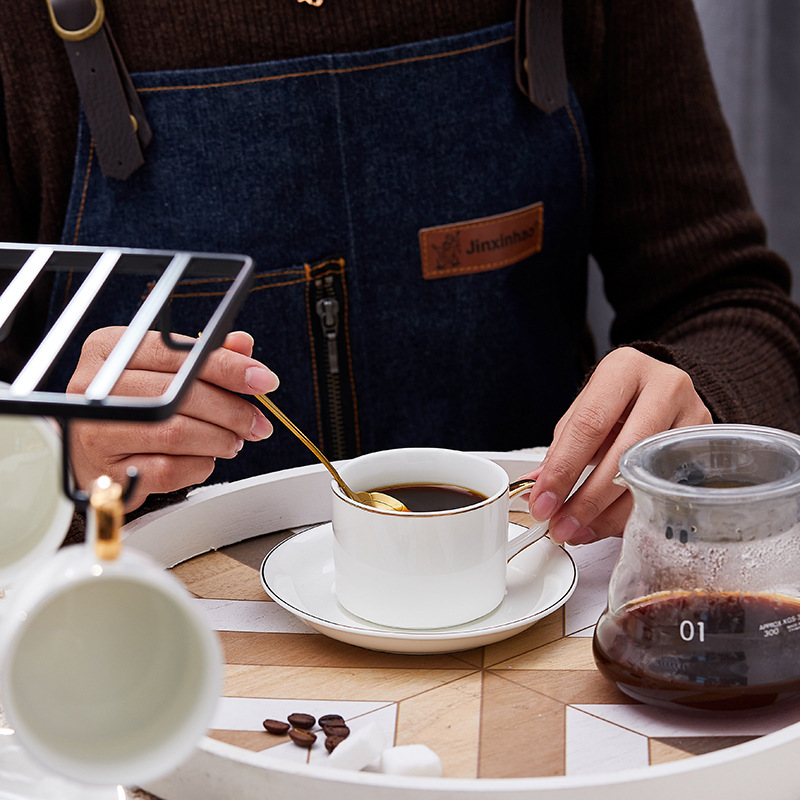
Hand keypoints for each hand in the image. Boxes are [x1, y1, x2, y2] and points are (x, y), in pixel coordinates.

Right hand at [66, 327, 277, 510]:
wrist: (89, 455)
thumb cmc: (131, 407)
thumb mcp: (160, 369)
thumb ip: (202, 356)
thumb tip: (243, 345)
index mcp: (109, 349)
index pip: (178, 353)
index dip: (228, 367)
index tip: (263, 380)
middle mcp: (96, 389)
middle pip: (181, 395)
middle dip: (232, 409)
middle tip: (257, 422)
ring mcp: (97, 433)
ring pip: (177, 433)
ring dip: (220, 438)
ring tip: (233, 440)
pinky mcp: (108, 473)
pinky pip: (169, 469)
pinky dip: (199, 465)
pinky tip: (206, 458)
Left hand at [524, 347, 711, 544]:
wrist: (664, 389)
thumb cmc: (620, 400)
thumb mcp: (586, 410)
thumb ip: (562, 446)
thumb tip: (537, 486)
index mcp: (624, 369)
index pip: (589, 425)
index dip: (563, 468)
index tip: (542, 500)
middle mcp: (665, 387)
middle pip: (622, 455)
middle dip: (586, 499)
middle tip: (560, 524)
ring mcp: (693, 416)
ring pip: (648, 478)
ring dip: (607, 515)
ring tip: (579, 530)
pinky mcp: (707, 447)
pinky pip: (667, 491)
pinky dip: (633, 515)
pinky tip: (609, 525)